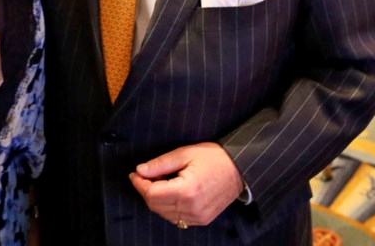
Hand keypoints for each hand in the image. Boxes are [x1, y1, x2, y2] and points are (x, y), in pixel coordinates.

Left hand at [128, 142, 244, 226]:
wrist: (240, 169)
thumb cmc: (214, 158)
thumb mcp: (185, 153)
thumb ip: (160, 164)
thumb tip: (140, 170)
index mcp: (187, 191)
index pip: (152, 194)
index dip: (139, 184)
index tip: (134, 174)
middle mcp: (192, 208)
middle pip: (155, 206)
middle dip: (145, 191)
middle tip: (144, 175)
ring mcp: (197, 217)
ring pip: (164, 214)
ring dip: (156, 200)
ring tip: (158, 182)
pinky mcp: (202, 220)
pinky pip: (176, 218)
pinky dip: (168, 208)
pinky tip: (170, 193)